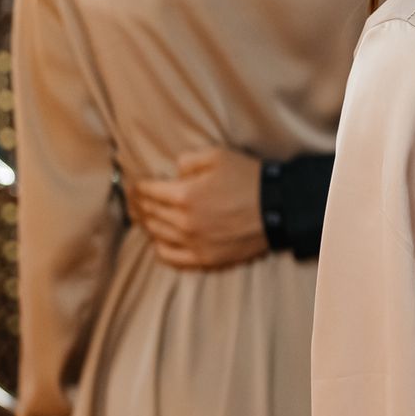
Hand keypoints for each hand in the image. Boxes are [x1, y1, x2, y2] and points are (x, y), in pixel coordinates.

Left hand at [124, 148, 267, 269]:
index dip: (138, 186)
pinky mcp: (205, 260)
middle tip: (136, 199)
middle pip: (149, 213)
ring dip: (148, 224)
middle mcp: (184, 222)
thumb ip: (188, 160)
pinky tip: (159, 241)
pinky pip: (171, 258)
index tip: (136, 184)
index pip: (147, 191)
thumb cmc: (248, 179)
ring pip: (157, 234)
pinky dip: (160, 249)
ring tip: (146, 217)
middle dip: (139, 204)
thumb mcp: (218, 155)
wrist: (278, 209)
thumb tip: (174, 171)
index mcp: (184, 195)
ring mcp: (194, 244)